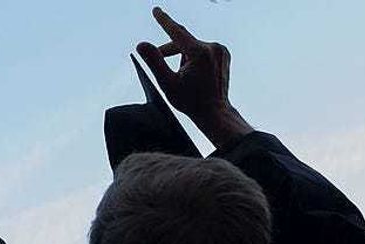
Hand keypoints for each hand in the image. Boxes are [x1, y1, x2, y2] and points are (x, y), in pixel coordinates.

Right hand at [136, 6, 252, 147]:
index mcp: (199, 52)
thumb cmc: (190, 101)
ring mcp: (220, 50)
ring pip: (192, 47)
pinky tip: (193, 75)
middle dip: (169, 52)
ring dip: (182, 57)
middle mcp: (212, 47)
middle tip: (160, 67)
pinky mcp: (223, 54)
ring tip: (182, 78)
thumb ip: (154, 61)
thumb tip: (141, 44)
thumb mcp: (167, 83)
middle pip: (183, 42)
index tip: (156, 10)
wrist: (215, 112)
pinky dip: (193, 58)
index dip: (164, 21)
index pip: (177, 32)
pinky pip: (202, 50)